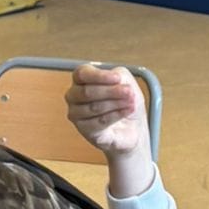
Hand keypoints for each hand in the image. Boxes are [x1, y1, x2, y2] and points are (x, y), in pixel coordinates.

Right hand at [66, 65, 153, 196]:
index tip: (119, 78)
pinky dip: (113, 116)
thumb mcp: (127, 86)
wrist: (133, 134)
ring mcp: (77, 115)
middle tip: (130, 93)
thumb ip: (119, 78)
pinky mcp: (84, 131)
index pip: (82, 73)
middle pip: (87, 90)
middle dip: (111, 91)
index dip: (100, 75)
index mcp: (84, 81)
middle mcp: (75, 97)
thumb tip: (118, 81)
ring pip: (91, 106)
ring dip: (114, 104)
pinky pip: (96, 122)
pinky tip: (125, 114)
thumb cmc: (128, 108)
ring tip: (131, 104)